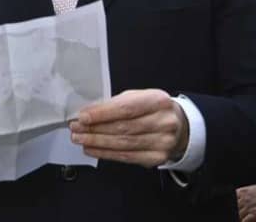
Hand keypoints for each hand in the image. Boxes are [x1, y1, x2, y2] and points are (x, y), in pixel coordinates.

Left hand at [68, 89, 188, 167]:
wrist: (179, 127)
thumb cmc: (153, 110)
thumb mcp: (138, 98)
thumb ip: (116, 104)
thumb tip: (88, 113)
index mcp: (158, 101)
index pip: (126, 108)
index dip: (102, 114)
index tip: (83, 117)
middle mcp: (164, 122)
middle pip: (123, 128)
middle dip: (95, 129)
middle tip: (76, 129)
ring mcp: (162, 142)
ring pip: (123, 144)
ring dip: (97, 142)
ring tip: (80, 139)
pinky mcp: (157, 158)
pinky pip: (127, 156)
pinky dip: (106, 153)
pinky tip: (92, 149)